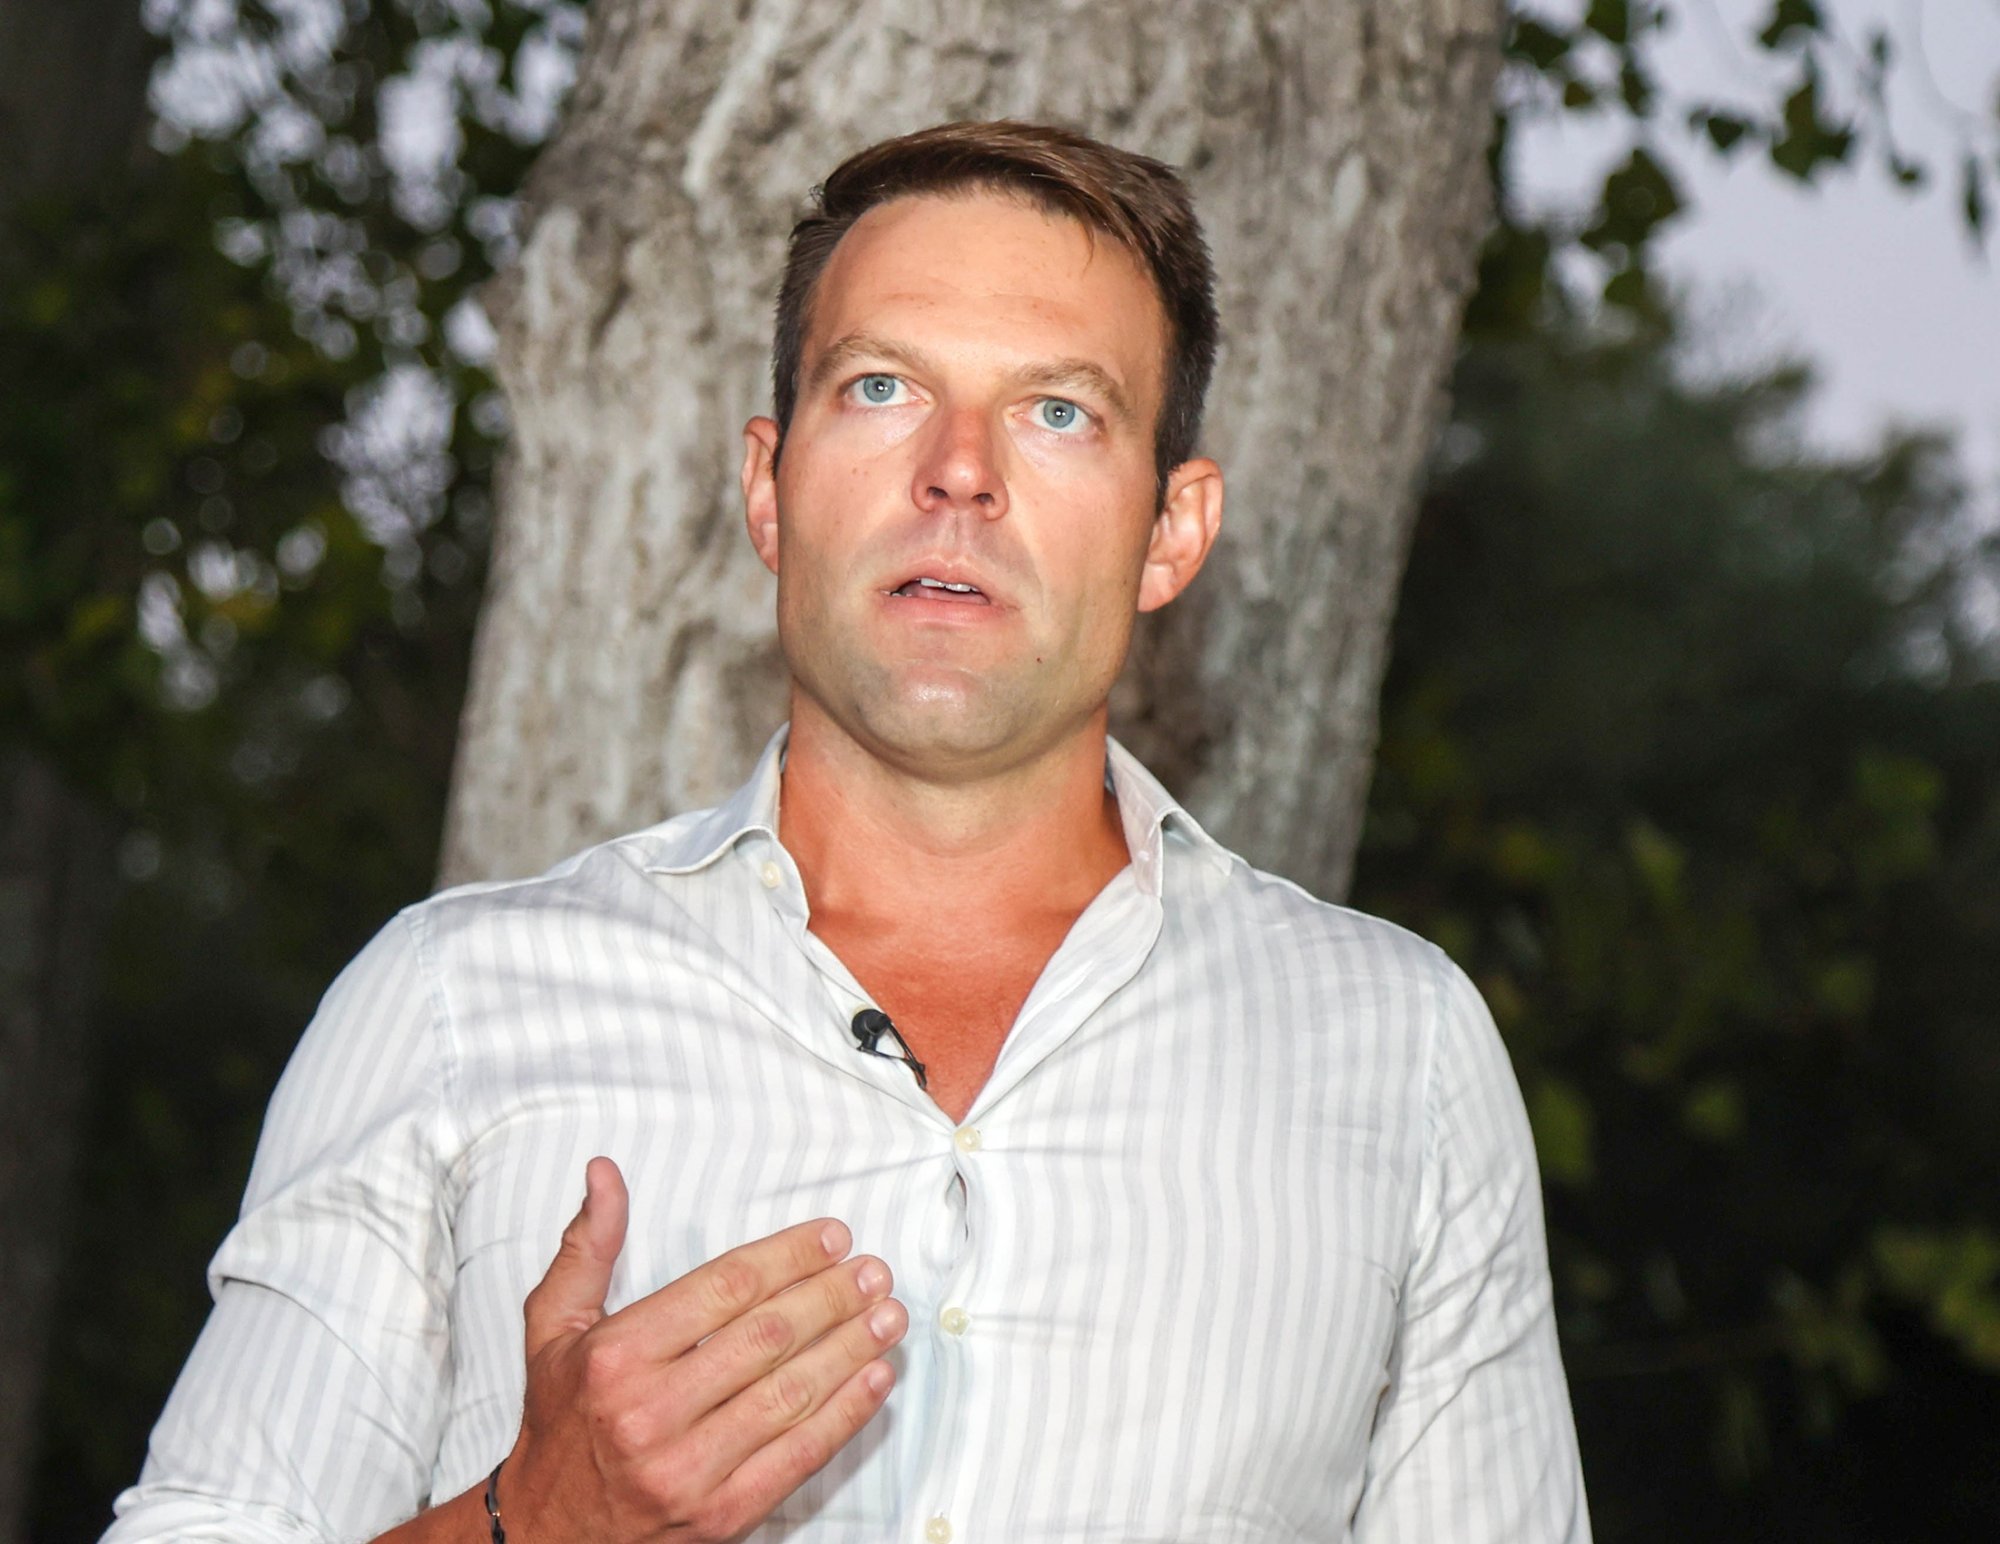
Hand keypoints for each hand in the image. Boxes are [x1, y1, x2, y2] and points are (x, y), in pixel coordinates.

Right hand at [499, 1157, 905, 1542]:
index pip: (725, 1289)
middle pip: (767, 1337)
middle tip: (874, 1271)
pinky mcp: (721, 1516)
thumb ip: (586, 1250)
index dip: (788, 1257)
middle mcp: (649, 1413)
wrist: (549, 1535)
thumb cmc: (562, 1422)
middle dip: (832, 1296)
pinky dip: (846, 1413)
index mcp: (615, 1358)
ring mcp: (687, 1470)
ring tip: (889, 1315)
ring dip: (851, 1348)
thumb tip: (604, 1172)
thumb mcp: (553, 1329)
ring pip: (791, 1394)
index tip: (832, 1237)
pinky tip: (875, 1378)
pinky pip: (799, 1456)